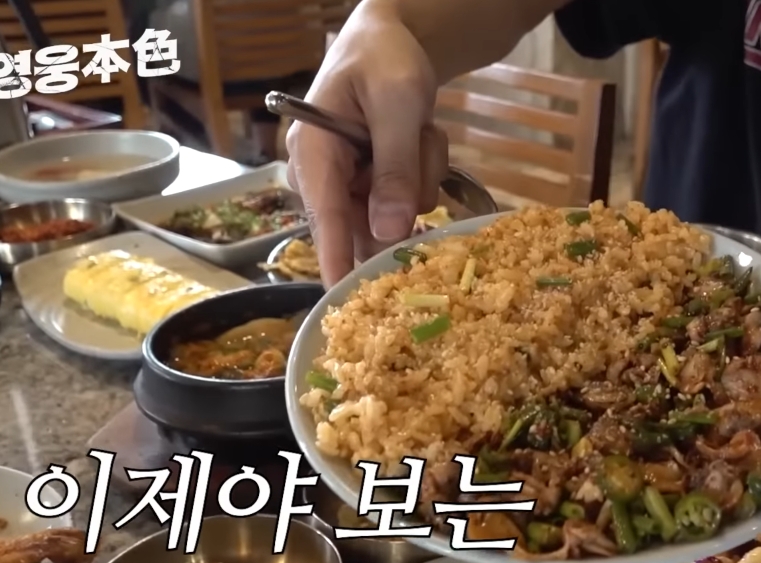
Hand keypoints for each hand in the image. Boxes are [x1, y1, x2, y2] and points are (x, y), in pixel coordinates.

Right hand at [285, 5, 448, 285]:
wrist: (393, 39)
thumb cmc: (385, 59)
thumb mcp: (398, 103)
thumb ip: (396, 166)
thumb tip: (390, 231)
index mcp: (314, 151)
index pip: (325, 216)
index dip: (337, 259)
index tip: (344, 301)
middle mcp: (326, 176)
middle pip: (365, 224)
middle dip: (404, 195)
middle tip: (418, 149)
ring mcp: (352, 184)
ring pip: (395, 215)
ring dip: (420, 178)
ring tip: (418, 131)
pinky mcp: (374, 186)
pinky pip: (407, 203)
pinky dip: (423, 175)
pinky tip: (419, 139)